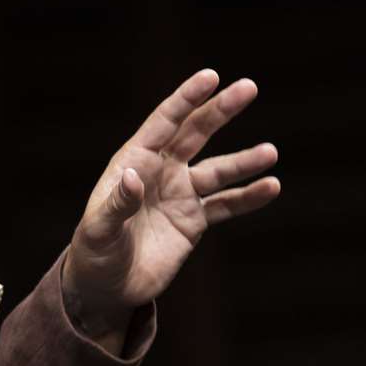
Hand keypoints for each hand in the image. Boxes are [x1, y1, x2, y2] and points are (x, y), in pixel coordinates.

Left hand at [63, 70, 279, 347]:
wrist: (106, 287)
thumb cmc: (93, 254)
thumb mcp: (98, 230)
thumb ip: (117, 204)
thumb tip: (134, 177)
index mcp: (133, 162)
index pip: (164, 123)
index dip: (186, 99)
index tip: (211, 77)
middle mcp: (160, 171)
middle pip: (196, 133)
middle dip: (221, 110)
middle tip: (249, 87)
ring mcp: (180, 194)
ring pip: (218, 170)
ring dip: (244, 160)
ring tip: (270, 152)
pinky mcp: (194, 220)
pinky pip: (227, 204)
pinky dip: (249, 196)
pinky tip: (271, 187)